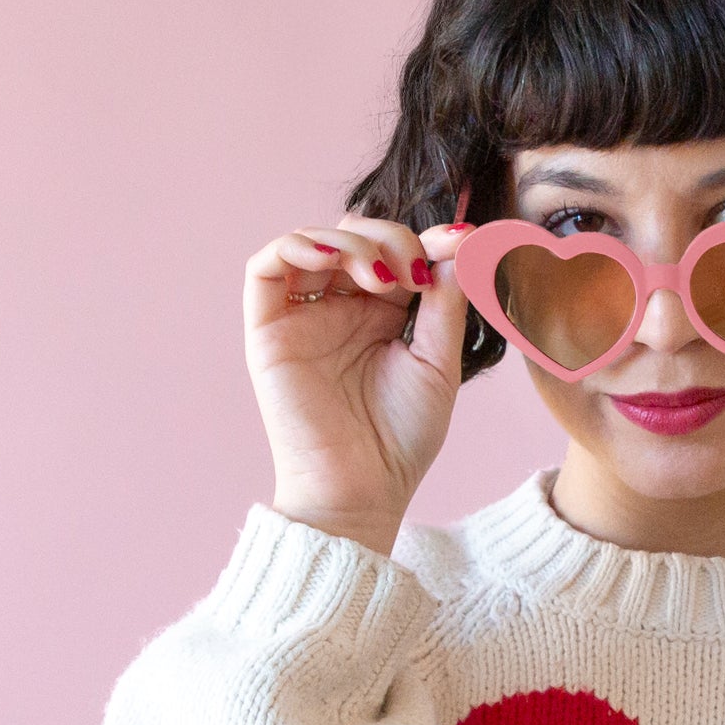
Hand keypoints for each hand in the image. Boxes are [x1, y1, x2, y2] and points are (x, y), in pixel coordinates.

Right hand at [243, 213, 472, 555]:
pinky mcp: (268, 329)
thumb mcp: (437, 362)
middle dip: (388, 239)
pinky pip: (265, 268)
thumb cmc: (400, 437)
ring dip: (350, 243)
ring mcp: (302, 316)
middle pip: (353, 237)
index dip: (425, 240)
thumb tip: (456, 243)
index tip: (458, 241)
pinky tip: (332, 259)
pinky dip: (295, 246)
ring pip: (312, 243)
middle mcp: (339, 309)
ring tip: (382, 278)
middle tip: (413, 272)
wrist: (362, 487)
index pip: (395, 253)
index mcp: (381, 315)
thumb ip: (445, 303)